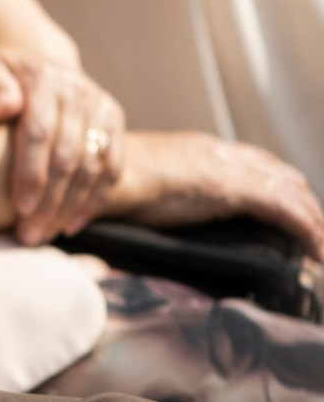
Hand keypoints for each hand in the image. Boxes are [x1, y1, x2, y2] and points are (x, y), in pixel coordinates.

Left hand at [0, 46, 123, 243]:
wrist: (40, 60)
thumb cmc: (4, 78)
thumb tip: (6, 106)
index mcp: (43, 80)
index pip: (39, 133)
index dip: (31, 173)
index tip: (20, 208)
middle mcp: (77, 92)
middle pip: (67, 156)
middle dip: (49, 201)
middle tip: (29, 233)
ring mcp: (100, 106)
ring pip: (92, 167)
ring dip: (70, 207)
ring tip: (45, 234)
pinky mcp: (115, 120)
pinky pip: (112, 168)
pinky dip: (94, 200)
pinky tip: (72, 224)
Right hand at [100, 131, 323, 258]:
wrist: (99, 176)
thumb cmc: (111, 186)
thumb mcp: (151, 187)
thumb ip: (171, 194)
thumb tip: (171, 214)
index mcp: (204, 151)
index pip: (260, 165)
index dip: (285, 188)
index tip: (299, 212)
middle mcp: (222, 153)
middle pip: (284, 177)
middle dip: (308, 206)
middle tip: (319, 235)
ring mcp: (228, 168)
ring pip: (292, 193)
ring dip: (314, 222)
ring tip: (322, 249)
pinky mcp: (230, 187)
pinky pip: (284, 210)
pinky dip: (306, 231)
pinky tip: (315, 250)